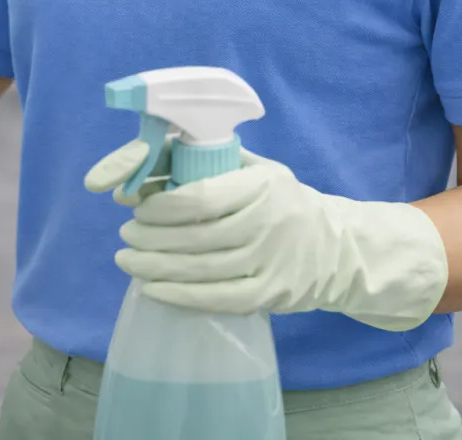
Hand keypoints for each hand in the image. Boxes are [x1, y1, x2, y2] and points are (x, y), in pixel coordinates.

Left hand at [86, 145, 448, 331]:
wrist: (337, 248)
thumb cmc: (282, 201)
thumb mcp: (256, 169)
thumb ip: (209, 161)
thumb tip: (147, 163)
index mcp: (260, 187)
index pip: (201, 198)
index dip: (161, 206)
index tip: (136, 206)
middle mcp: (266, 225)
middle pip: (195, 236)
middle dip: (149, 237)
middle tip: (124, 234)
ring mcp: (270, 264)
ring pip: (201, 270)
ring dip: (155, 267)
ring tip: (127, 260)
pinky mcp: (270, 296)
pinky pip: (217, 300)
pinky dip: (179, 297)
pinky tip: (152, 290)